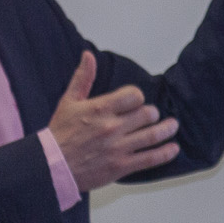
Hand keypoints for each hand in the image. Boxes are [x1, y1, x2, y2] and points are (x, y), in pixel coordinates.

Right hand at [41, 51, 180, 191]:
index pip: (134, 95)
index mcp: (100, 109)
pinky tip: (173, 148)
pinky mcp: (121, 166)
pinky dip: (165, 153)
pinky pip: (150, 158)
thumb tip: (88, 55)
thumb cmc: (60, 134)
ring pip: (152, 135)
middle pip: (147, 114)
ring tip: (172, 126)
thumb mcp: (68, 102)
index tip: (136, 102)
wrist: (51, 167)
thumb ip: (83, 78)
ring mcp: (118, 148)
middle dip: (153, 114)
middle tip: (153, 116)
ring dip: (167, 129)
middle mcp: (111, 127)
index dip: (138, 97)